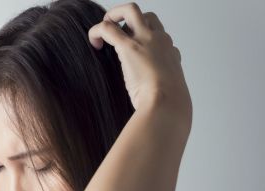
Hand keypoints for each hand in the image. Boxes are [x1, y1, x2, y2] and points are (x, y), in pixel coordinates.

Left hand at [88, 2, 191, 119]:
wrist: (168, 105)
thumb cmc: (168, 106)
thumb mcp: (167, 94)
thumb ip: (160, 91)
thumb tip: (151, 103)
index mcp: (170, 53)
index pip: (160, 36)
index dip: (144, 40)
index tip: (132, 54)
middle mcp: (161, 41)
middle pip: (149, 16)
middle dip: (130, 20)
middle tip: (115, 35)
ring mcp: (146, 40)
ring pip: (130, 9)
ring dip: (114, 15)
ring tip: (102, 32)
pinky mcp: (129, 46)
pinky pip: (108, 28)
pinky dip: (97, 31)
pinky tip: (93, 42)